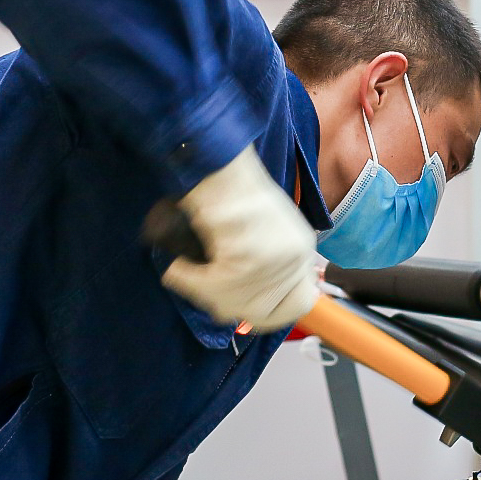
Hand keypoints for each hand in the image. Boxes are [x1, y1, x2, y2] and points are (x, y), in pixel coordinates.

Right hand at [159, 148, 319, 333]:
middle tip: (204, 293)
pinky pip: (213, 286)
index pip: (301, 303)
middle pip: (262, 310)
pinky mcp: (248, 257)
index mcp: (302, 248)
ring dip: (202, 291)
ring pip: (235, 303)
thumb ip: (264, 265)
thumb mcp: (265, 230)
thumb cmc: (231, 192)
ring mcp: (274, 259)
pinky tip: (178, 268)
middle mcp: (295, 256)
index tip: (247, 313)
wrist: (216, 164)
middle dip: (228, 307)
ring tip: (184, 274)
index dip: (273, 315)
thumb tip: (244, 307)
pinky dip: (189, 279)